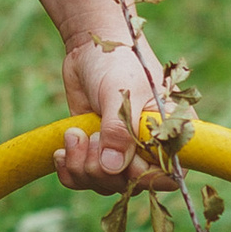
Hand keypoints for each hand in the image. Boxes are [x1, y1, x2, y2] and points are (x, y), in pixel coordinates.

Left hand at [54, 35, 167, 194]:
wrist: (90, 46)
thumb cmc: (118, 61)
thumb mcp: (122, 92)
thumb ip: (119, 130)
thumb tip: (113, 168)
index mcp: (169, 134)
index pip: (166, 177)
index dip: (140, 176)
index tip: (119, 160)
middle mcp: (149, 149)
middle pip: (129, 185)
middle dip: (101, 168)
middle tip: (89, 137)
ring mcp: (121, 153)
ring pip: (103, 184)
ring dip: (81, 167)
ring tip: (73, 136)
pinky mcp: (96, 152)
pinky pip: (83, 179)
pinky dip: (69, 170)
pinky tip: (61, 151)